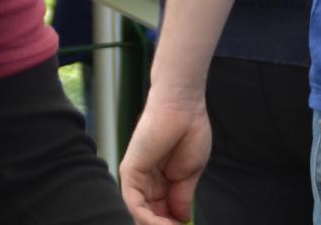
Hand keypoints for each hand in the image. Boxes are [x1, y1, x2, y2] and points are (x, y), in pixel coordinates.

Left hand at [119, 93, 211, 224]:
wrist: (184, 107)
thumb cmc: (190, 132)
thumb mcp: (190, 173)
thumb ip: (182, 197)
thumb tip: (182, 219)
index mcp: (160, 183)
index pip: (161, 213)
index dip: (172, 223)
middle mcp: (145, 183)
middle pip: (149, 215)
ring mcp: (135, 178)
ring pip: (140, 214)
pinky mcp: (130, 172)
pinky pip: (134, 203)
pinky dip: (147, 218)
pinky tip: (164, 224)